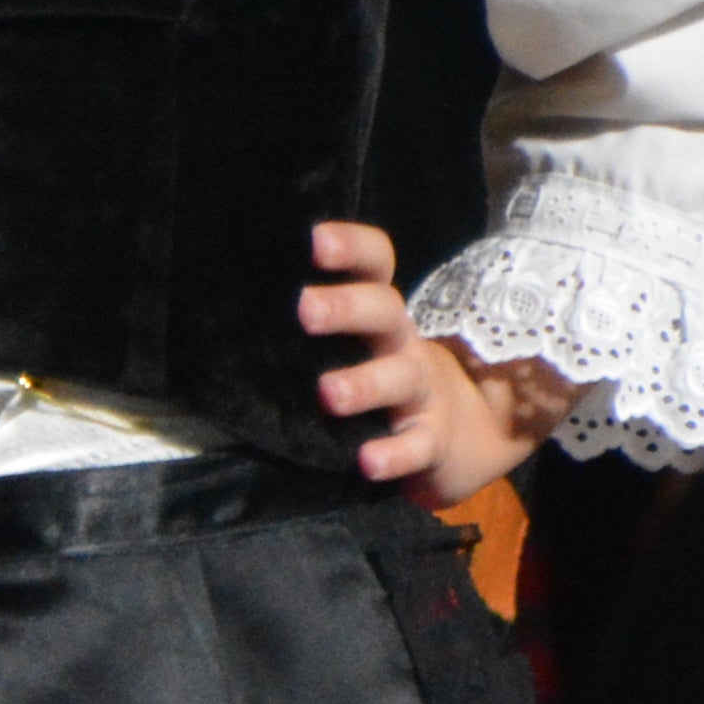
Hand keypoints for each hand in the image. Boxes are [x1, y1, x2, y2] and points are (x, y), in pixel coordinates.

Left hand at [298, 219, 571, 506]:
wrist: (464, 435)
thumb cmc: (384, 376)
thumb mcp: (363, 341)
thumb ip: (324, 321)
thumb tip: (239, 297)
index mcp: (382, 314)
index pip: (376, 265)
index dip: (352, 248)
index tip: (314, 241)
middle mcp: (402, 344)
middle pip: (384, 313)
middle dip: (346, 307)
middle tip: (305, 309)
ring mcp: (422, 393)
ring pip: (399, 380)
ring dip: (364, 385)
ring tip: (328, 394)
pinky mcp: (432, 443)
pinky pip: (417, 447)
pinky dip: (394, 455)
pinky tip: (367, 462)